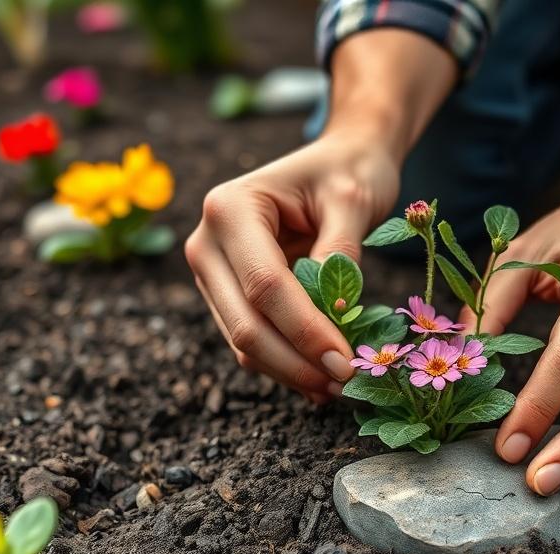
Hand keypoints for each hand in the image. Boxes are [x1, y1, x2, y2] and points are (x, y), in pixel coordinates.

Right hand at [186, 133, 400, 400]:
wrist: (339, 163)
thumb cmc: (348, 173)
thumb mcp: (353, 201)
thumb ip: (340, 254)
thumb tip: (334, 315)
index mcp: (229, 208)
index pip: (264, 285)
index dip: (305, 331)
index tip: (345, 362)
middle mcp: (206, 243)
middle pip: (245, 323)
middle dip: (295, 362)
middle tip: (344, 381)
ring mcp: (212, 273)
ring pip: (243, 343)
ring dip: (290, 371)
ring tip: (337, 385)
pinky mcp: (226, 296)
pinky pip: (252, 342)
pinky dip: (286, 364)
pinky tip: (320, 378)